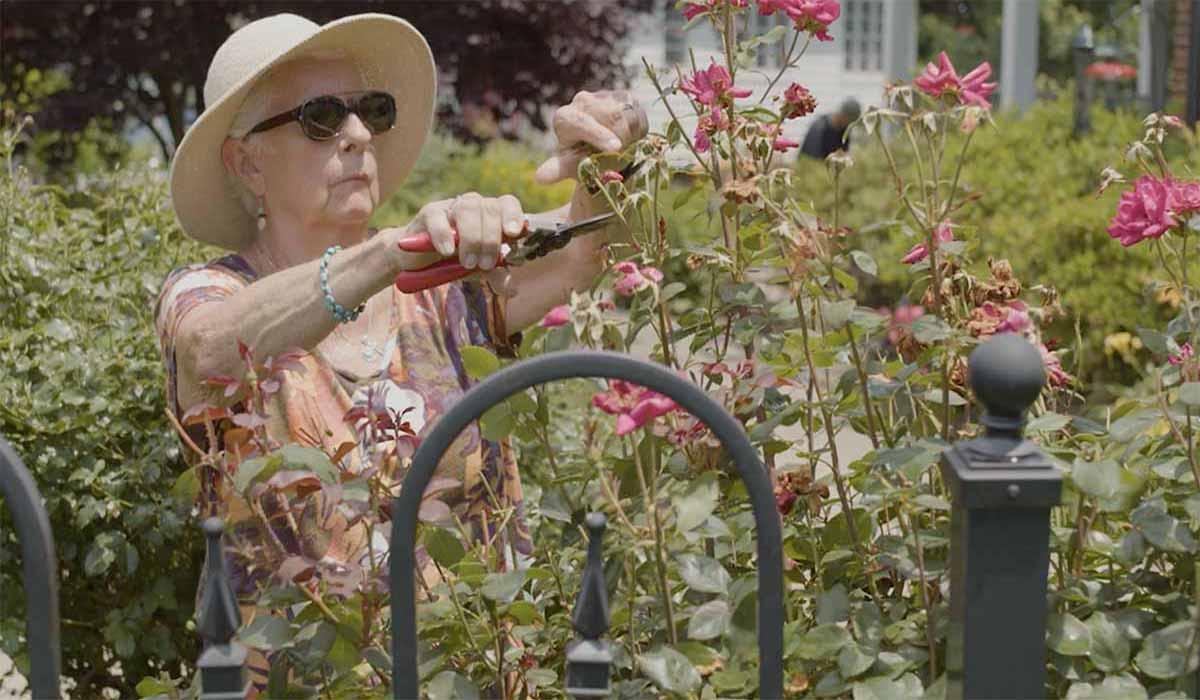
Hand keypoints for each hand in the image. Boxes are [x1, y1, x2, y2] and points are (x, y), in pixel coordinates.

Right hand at [401, 193, 527, 270]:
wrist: (421, 262)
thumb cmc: (456, 260)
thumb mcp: (479, 269)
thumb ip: (496, 275)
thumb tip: (512, 289)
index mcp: (492, 215)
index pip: (508, 203)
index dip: (514, 215)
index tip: (514, 234)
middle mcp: (474, 205)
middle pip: (490, 208)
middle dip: (491, 239)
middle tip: (484, 264)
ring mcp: (452, 207)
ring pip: (468, 208)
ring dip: (472, 237)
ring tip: (468, 262)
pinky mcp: (429, 213)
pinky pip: (438, 217)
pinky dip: (444, 235)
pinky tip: (446, 251)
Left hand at [535, 89, 647, 185]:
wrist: (602, 154)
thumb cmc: (582, 162)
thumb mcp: (570, 168)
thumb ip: (558, 170)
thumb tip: (540, 178)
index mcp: (564, 118)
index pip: (581, 123)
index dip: (599, 135)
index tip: (615, 148)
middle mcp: (581, 101)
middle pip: (609, 116)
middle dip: (620, 138)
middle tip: (620, 156)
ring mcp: (604, 95)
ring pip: (626, 113)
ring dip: (631, 135)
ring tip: (623, 148)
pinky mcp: (624, 96)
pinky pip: (638, 113)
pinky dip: (638, 130)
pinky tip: (629, 138)